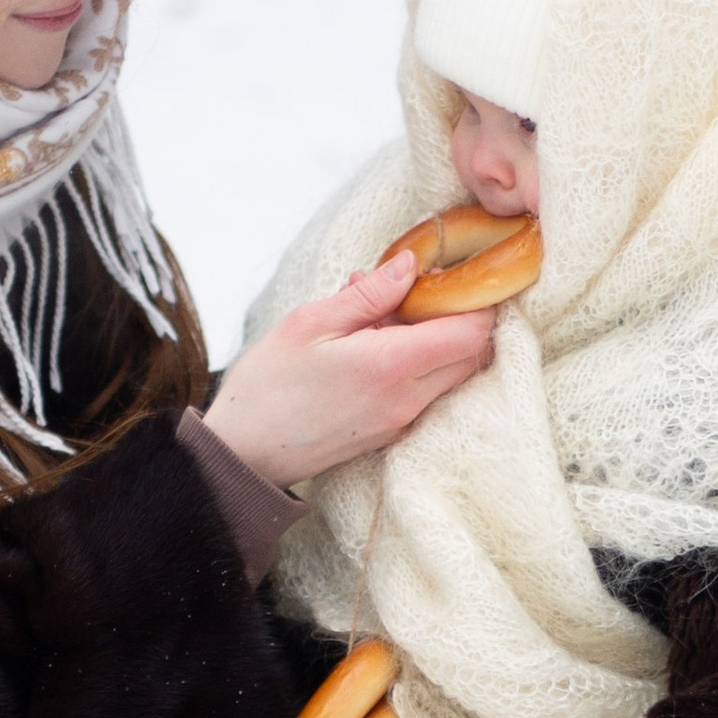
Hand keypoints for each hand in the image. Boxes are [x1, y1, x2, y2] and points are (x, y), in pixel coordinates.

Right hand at [201, 251, 494, 489]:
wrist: (243, 453)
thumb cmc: (268, 384)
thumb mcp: (311, 322)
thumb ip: (370, 294)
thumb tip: (411, 264)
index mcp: (391, 365)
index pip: (473, 330)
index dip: (474, 298)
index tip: (448, 276)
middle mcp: (408, 399)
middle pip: (474, 353)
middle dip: (460, 317)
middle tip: (417, 292)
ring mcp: (403, 421)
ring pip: (453, 373)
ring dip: (438, 340)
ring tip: (386, 318)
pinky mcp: (392, 433)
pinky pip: (427, 391)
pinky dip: (418, 364)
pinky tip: (374, 346)